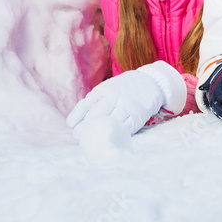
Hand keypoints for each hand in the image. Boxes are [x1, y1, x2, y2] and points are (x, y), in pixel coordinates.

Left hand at [66, 60, 186, 138]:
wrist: (151, 81)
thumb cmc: (124, 87)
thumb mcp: (108, 88)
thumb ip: (96, 100)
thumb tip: (79, 117)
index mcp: (104, 90)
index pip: (86, 104)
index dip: (77, 115)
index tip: (71, 125)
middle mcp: (114, 97)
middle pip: (96, 114)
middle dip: (85, 127)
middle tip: (78, 136)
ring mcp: (127, 105)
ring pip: (110, 121)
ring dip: (99, 133)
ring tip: (91, 140)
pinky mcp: (138, 114)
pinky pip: (126, 126)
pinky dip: (117, 133)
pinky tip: (110, 138)